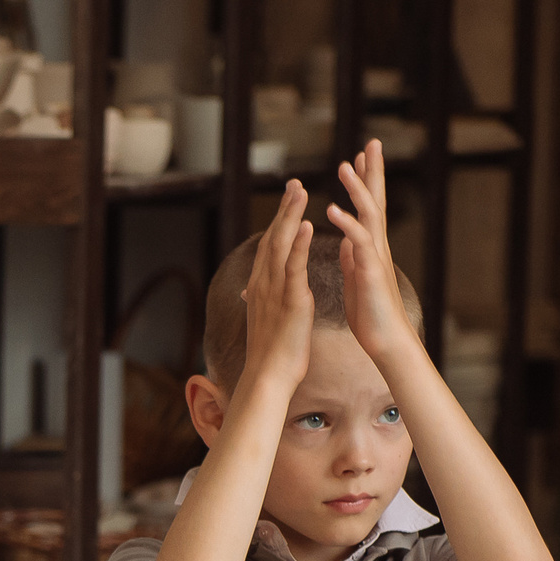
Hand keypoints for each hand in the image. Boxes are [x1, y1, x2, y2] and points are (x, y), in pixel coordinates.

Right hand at [238, 181, 315, 396]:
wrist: (268, 377)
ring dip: (290, 216)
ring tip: (300, 191)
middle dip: (283, 209)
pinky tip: (306, 224)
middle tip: (294, 183)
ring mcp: (274, 291)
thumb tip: (253, 297)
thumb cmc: (272, 355)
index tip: (288, 202)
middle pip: (272, 238)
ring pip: (280, 245)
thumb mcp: (267, 322)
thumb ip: (264, 303)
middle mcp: (263, 284)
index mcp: (261, 288)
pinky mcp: (289, 300)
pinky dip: (298, 244)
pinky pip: (293, 267)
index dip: (279, 223)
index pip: (270, 248)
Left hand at [327, 142, 416, 358]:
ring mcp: (376, 256)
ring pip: (370, 214)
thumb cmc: (370, 313)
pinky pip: (359, 242)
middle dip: (374, 170)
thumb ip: (354, 255)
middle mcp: (376, 245)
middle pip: (377, 199)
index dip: (364, 181)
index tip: (358, 156)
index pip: (368, 205)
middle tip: (372, 141)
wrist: (384, 340)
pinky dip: (346, 224)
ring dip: (357, 189)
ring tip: (345, 166)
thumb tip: (348, 240)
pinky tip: (332, 210)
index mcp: (369, 246)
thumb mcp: (357, 276)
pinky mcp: (371, 271)